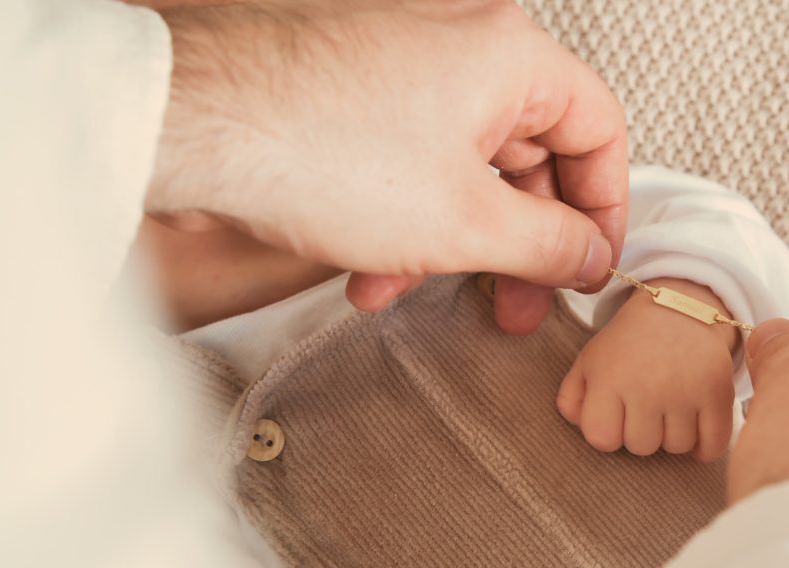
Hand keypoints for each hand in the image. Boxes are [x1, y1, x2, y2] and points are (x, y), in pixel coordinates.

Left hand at [147, 0, 627, 333]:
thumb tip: (589, 257)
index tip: (591, 266)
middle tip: (517, 305)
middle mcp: (457, 42)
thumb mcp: (465, 223)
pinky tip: (366, 271)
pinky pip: (405, 157)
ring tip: (414, 293)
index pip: (598, 129)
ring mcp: (399, 62)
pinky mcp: (349, 89)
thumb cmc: (316, 152)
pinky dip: (401, 218)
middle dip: (521, 243)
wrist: (182, 125)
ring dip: (450, 242)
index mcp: (506, 54)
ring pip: (461, 164)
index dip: (606, 209)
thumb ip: (549, 245)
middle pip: (528, 152)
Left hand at [558, 278, 737, 460]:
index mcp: (610, 379)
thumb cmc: (629, 343)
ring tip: (670, 410)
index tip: (616, 414)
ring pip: (676, 447)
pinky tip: (696, 428)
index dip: (608, 431)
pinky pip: (712, 445)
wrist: (679, 308)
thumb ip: (572, 398)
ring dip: (673, 435)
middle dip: (641, 432)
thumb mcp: (590, 361)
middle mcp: (647, 387)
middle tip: (646, 407)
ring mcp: (685, 392)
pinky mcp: (718, 393)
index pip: (602, 439)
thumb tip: (581, 427)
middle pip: (641, 447)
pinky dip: (705, 445)